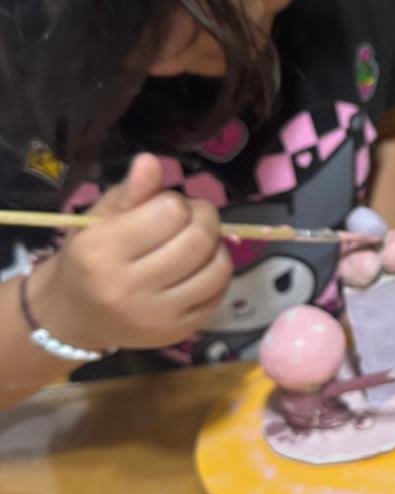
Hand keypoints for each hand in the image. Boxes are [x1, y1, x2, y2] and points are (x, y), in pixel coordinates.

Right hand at [28, 154, 233, 351]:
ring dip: (215, 246)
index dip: (175, 201)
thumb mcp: (99, 218)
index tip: (164, 206)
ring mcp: (158, 316)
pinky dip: (216, 272)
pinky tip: (198, 267)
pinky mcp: (180, 332)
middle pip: (199, 239)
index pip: (170, 212)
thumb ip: (130, 191)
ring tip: (196, 242)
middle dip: (203, 218)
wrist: (76, 317)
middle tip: (190, 218)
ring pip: (217, 268)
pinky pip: (220, 292)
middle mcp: (129, 289)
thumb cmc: (89, 259)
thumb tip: (152, 161)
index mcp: (103, 252)